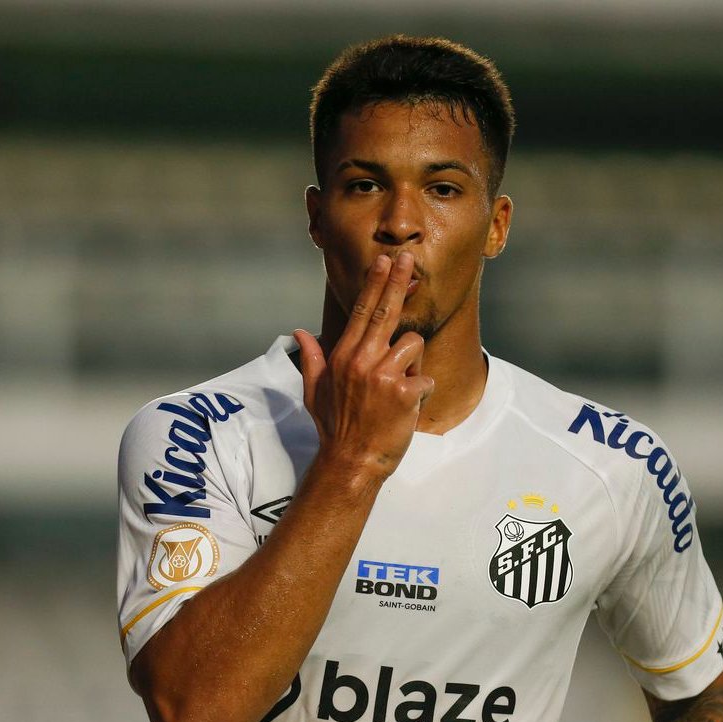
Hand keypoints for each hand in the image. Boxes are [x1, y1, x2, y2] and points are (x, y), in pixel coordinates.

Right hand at [294, 252, 434, 479]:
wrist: (351, 462)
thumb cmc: (336, 427)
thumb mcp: (315, 391)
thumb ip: (312, 358)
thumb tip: (299, 332)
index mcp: (343, 356)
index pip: (360, 312)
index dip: (375, 284)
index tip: (384, 262)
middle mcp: (361, 360)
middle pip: (385, 311)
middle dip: (398, 282)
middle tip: (407, 258)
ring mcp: (382, 375)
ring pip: (412, 345)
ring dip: (412, 364)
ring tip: (399, 388)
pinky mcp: (403, 392)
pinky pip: (424, 378)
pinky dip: (421, 391)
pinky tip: (407, 407)